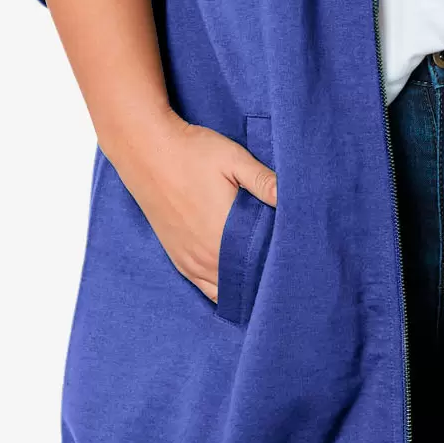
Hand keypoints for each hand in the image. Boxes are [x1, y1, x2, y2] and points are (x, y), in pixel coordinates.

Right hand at [98, 106, 278, 301]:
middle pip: (246, 284)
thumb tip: (297, 198)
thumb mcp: (234, 159)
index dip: (281, 265)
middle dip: (266, 278)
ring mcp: (189, 262)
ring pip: (225, 291)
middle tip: (286, 268)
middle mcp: (207, 258)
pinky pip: (204, 288)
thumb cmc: (192, 153)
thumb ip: (264, 182)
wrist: (146, 151)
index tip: (297, 258)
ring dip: (244, 286)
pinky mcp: (177, 258)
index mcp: (225, 236)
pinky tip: (236, 279)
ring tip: (264, 274)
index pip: (263, 268)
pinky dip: (221, 288)